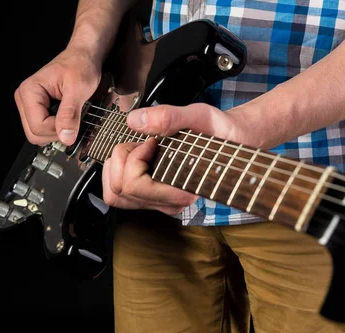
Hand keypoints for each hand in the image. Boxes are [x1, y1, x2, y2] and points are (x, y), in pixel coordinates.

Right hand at [14, 47, 101, 145]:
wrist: (84, 58)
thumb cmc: (80, 66)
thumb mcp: (78, 90)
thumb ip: (70, 114)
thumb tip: (66, 137)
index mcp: (29, 92)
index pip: (37, 126)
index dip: (58, 129)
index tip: (73, 121)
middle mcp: (25, 99)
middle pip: (34, 134)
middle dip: (56, 133)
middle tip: (72, 120)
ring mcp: (30, 106)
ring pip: (38, 135)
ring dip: (57, 132)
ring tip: (70, 117)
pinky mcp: (38, 110)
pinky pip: (44, 130)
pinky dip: (57, 129)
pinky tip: (67, 118)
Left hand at [102, 103, 250, 214]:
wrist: (230, 141)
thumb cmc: (219, 131)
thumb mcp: (200, 116)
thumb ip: (169, 117)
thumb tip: (134, 121)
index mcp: (182, 190)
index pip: (134, 185)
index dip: (135, 157)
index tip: (154, 141)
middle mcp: (170, 204)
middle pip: (119, 190)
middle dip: (124, 159)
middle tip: (145, 143)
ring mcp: (160, 204)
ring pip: (114, 195)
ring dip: (118, 166)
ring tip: (139, 150)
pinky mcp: (153, 199)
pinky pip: (118, 193)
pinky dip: (117, 171)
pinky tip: (135, 156)